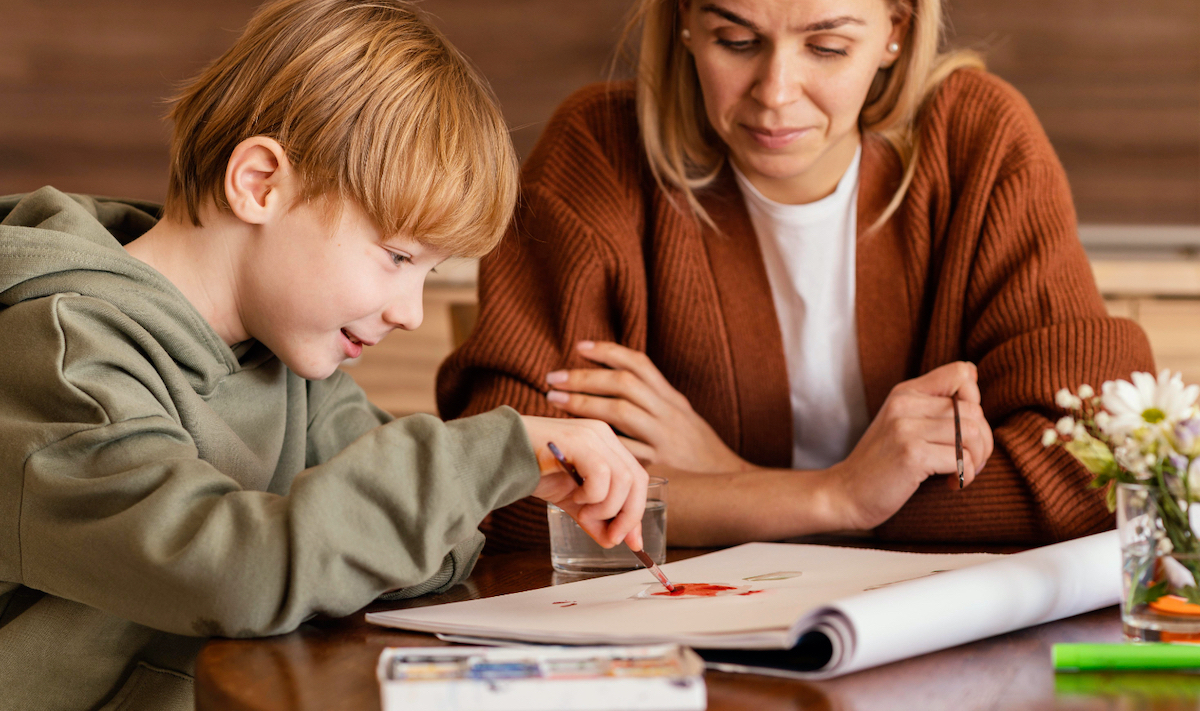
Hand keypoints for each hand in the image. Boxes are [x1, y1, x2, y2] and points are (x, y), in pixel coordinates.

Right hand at [521, 415, 648, 549]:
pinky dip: (594, 495)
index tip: (632, 541)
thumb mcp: (572, 499)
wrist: (500, 455)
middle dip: (628, 515)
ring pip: (623, 479)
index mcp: (606, 444)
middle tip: (611, 537)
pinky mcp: (579, 440)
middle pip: (636, 479)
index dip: (636, 510)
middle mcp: (604, 435)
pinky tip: (575, 497)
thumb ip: (594, 516)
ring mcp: (592, 435)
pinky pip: (602, 474)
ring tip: (582, 513)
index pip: (636, 477)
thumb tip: (614, 540)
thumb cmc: (535, 471)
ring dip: (607, 507)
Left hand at [544, 341, 752, 472]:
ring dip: (583, 403)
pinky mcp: (658, 466)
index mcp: (672, 398)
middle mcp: (669, 413)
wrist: (729, 481)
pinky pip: (624, 450)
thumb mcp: (681, 415)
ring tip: (555, 399)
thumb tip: (616, 377)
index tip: (579, 347)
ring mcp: (663, 439)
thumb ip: (654, 398)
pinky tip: (577, 437)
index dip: (608, 352)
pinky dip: (599, 440)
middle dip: (584, 378)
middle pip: (623, 384)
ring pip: (620, 412)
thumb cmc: (697, 448)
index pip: (639, 364)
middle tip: (553, 378)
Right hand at [829, 362, 994, 529]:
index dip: (974, 399)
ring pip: (973, 434)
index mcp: (905, 392)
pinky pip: (962, 460)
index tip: (961, 427)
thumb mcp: (901, 423)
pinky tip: (948, 484)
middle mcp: (905, 403)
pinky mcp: (911, 454)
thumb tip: (973, 377)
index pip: (961, 372)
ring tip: (959, 472)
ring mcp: (906, 428)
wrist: (845, 493)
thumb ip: (932, 404)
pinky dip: (964, 476)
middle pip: (974, 410)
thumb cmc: (881, 463)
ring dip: (976, 460)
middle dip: (982, 441)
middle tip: (967, 462)